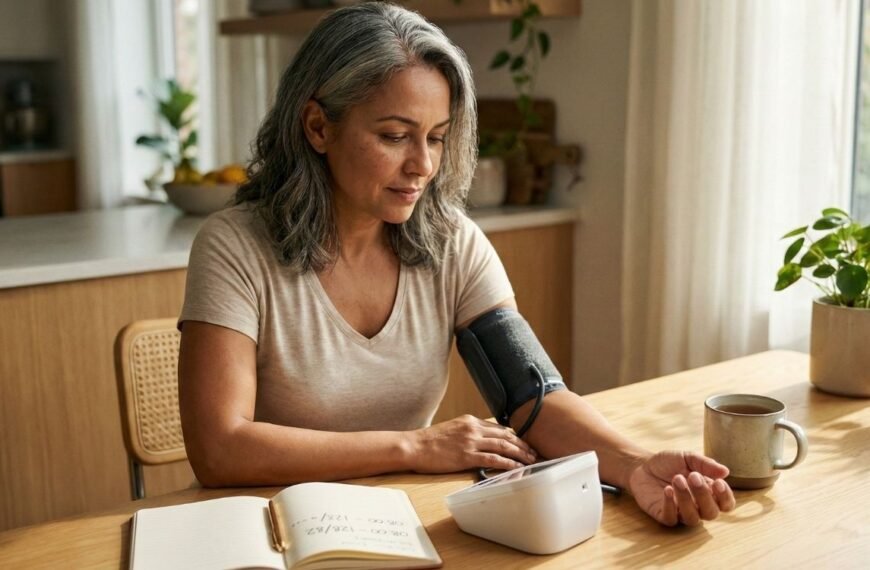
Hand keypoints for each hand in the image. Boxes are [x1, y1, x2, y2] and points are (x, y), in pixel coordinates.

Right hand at [405, 415, 537, 473]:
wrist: (414, 446)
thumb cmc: (430, 441)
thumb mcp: (452, 429)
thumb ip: (468, 432)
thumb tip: (482, 441)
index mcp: (470, 420)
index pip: (499, 427)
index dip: (515, 436)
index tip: (525, 444)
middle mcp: (473, 428)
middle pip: (506, 435)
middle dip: (523, 445)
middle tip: (535, 453)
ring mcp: (471, 442)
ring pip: (503, 446)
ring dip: (520, 454)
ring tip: (531, 461)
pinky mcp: (467, 456)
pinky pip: (493, 460)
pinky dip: (507, 464)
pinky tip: (516, 468)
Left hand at [627, 451, 735, 525]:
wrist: (642, 465)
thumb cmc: (669, 463)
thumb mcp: (687, 458)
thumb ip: (705, 464)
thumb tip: (725, 471)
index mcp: (708, 493)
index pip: (726, 504)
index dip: (725, 497)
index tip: (718, 482)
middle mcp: (697, 507)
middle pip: (711, 513)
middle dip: (704, 495)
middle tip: (692, 476)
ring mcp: (681, 513)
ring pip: (692, 518)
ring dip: (686, 498)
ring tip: (677, 479)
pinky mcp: (664, 516)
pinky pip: (671, 518)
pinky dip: (670, 505)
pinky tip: (667, 489)